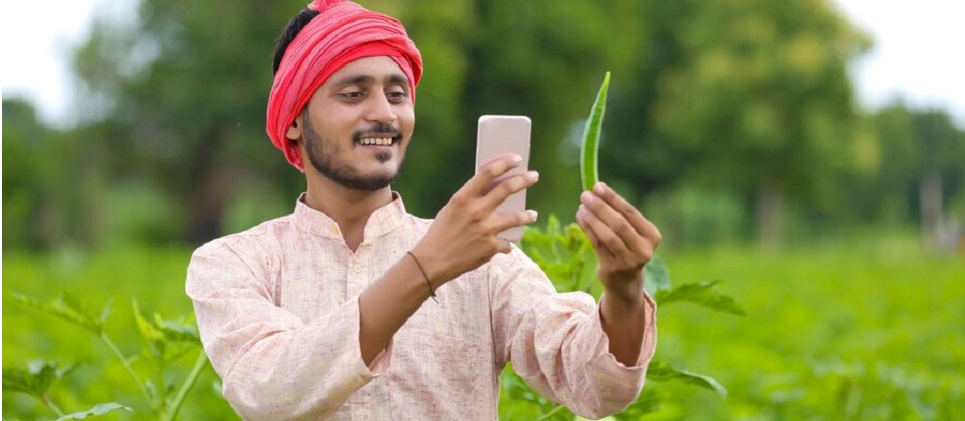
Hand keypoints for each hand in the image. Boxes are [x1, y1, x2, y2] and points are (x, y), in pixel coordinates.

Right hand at [412, 154, 538, 285]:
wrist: (433, 262)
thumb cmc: (441, 233)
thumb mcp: (451, 209)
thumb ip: (471, 199)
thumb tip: (494, 188)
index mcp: (462, 199)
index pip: (487, 173)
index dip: (504, 163)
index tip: (516, 159)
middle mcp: (476, 212)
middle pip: (506, 189)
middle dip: (524, 180)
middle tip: (534, 176)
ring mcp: (485, 230)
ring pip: (516, 217)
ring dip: (527, 216)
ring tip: (533, 215)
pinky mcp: (491, 247)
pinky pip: (506, 243)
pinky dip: (506, 244)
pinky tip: (505, 244)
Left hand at [576, 182, 661, 297]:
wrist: (625, 280)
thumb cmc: (627, 246)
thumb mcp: (631, 231)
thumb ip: (618, 213)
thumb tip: (595, 189)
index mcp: (652, 236)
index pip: (631, 212)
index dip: (613, 198)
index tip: (598, 186)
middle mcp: (643, 249)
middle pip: (619, 224)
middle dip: (601, 207)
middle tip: (585, 195)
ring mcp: (628, 261)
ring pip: (608, 235)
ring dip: (592, 218)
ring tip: (581, 206)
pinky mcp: (612, 269)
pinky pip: (597, 245)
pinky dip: (588, 229)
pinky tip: (581, 217)